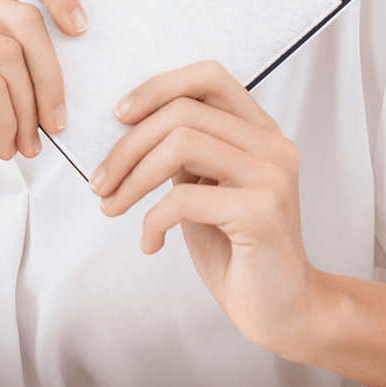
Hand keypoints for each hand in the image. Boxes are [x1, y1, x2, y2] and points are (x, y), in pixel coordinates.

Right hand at [0, 0, 86, 176]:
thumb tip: (74, 40)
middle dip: (51, 75)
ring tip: (26, 142)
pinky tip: (2, 145)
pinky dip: (6, 122)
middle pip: (24, 17)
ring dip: (28, 109)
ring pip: (9, 56)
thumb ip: (10, 43)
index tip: (81, 29)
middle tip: (57, 120)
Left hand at [90, 60, 318, 355]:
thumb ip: (185, 151)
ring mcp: (272, 176)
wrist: (283, 309)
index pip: (208, 77)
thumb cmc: (238, 248)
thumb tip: (126, 125)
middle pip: (183, 111)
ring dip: (133, 178)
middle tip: (101, 182)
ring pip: (181, 143)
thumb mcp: (206, 187)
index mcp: (261, 130)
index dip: (158, 87)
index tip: (119, 116)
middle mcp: (273, 144)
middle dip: (128, 146)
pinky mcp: (262, 212)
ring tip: (113, 207)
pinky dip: (152, 221)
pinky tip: (150, 243)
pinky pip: (184, 199)